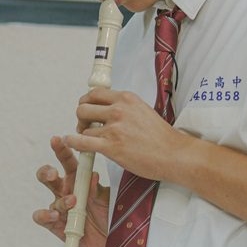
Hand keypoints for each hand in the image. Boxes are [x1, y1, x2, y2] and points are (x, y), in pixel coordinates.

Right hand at [32, 135, 110, 246]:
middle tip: (54, 173)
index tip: (57, 140)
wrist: (113, 240)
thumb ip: (98, 188)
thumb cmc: (110, 214)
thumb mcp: (108, 198)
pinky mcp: (56, 225)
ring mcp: (60, 208)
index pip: (67, 161)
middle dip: (47, 172)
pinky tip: (55, 215)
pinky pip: (42, 217)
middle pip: (48, 176)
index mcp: (78, 179)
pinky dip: (46, 215)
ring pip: (50, 198)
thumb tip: (92, 174)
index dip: (61, 149)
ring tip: (72, 201)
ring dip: (62, 200)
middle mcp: (66, 191)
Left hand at [65, 88, 192, 182]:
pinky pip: (82, 141)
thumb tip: (106, 110)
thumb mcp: (142, 111)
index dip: (87, 101)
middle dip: (81, 117)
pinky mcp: (111, 146)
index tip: (87, 108)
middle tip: (85, 125)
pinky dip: (74, 142)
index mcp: (127, 98)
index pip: (95, 93)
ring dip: (82, 133)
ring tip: (89, 139)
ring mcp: (114, 128)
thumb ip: (124, 108)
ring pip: (83, 126)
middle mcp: (119, 110)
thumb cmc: (161, 137)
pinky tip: (73, 143)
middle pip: (83, 107)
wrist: (173, 154)